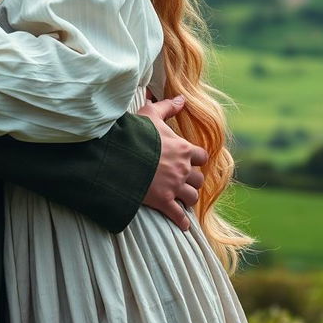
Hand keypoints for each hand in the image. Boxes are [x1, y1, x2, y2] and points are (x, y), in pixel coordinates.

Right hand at [138, 95, 207, 230]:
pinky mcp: (163, 202)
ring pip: (192, 198)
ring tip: (182, 199)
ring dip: (188, 198)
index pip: (202, 157)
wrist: (120, 156)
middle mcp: (182, 169)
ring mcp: (174, 187)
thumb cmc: (135, 134)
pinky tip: (183, 224)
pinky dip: (182, 221)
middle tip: (184, 181)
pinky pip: (179, 216)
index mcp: (183, 149)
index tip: (191, 161)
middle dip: (193, 181)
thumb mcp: (150, 114)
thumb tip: (182, 98)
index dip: (197, 159)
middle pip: (199, 180)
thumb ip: (168, 106)